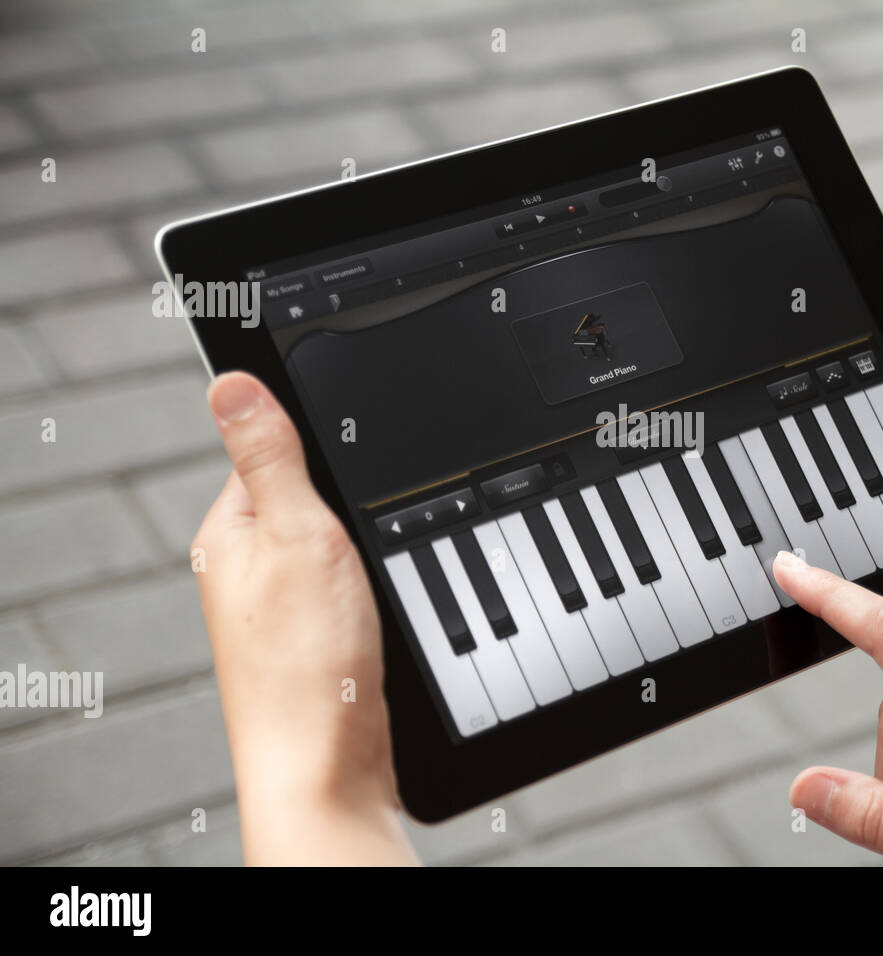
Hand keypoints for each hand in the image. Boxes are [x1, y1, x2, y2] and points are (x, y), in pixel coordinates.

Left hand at [194, 371, 416, 865]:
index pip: (270, 448)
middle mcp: (248, 565)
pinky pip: (350, 583)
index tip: (360, 449)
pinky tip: (385, 600)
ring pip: (337, 543)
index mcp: (229, 530)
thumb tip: (228, 383)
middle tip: (371, 531)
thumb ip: (269, 457)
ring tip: (377, 572)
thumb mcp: (294, 533)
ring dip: (366, 545)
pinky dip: (373, 581)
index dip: (319, 444)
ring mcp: (284, 604)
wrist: (329, 763)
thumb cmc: (304, 661)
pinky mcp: (318, 635)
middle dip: (350, 501)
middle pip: (310, 496)